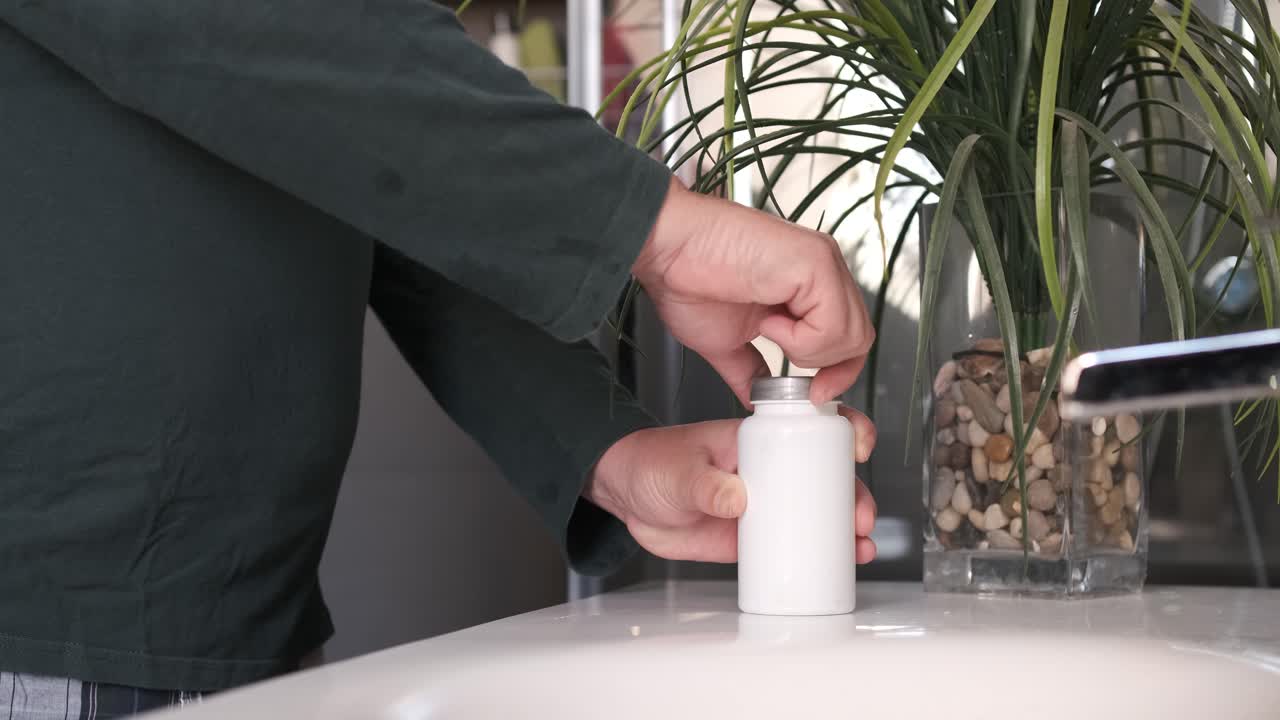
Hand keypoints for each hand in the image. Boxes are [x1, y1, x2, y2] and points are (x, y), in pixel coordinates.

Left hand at [585, 410, 877, 562]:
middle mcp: (767, 470)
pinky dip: (815, 555)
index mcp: (755, 439)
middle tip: (860, 518)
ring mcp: (761, 504)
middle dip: (852, 496)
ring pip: (814, 514)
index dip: (842, 431)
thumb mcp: (679, 470)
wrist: (625, 497)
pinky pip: (790, 545)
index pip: (808, 426)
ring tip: (859, 548)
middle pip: (823, 477)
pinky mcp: (749, 536)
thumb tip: (737, 499)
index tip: (859, 447)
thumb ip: (706, 484)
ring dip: (843, 529)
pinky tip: (836, 565)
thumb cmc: (650, 462)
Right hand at [632, 179, 873, 405]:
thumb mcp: (726, 343)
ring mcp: (822, 262)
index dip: (837, 373)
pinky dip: (801, 339)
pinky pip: (834, 324)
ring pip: (853, 336)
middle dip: (827, 368)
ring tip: (768, 329)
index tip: (812, 394)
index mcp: (807, 285)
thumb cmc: (686, 279)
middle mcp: (822, 269)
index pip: (851, 338)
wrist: (665, 250)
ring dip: (807, 350)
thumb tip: (758, 400)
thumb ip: (752, 370)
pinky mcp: (816, 261)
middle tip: (788, 369)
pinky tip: (769, 320)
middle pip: (860, 339)